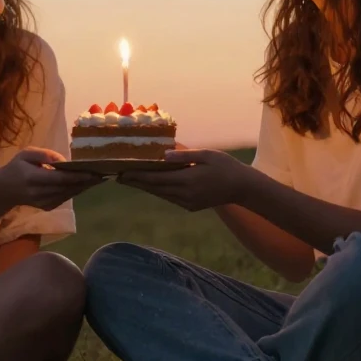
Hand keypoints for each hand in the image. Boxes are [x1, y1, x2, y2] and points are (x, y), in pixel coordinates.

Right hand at [0, 147, 106, 210]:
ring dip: (84, 187)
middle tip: (103, 174)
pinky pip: (65, 198)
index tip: (93, 173)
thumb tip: (65, 161)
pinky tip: (86, 184)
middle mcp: (39, 194)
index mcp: (32, 178)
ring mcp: (43, 203)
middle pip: (67, 188)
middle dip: (86, 182)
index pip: (59, 179)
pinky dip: (76, 191)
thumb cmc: (16, 168)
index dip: (77, 177)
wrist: (4, 190)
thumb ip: (45, 155)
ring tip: (99, 178)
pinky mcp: (47, 208)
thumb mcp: (26, 154)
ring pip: (68, 195)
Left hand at [118, 148, 250, 210]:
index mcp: (188, 180)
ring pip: (160, 195)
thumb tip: (164, 154)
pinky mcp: (191, 206)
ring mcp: (187, 202)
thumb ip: (185, 155)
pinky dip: (158, 191)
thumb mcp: (207, 155)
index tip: (123, 172)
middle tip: (118, 176)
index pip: (156, 178)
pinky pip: (169, 198)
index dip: (138, 176)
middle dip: (136, 182)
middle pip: (154, 188)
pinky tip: (150, 185)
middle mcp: (185, 194)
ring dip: (145, 187)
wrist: (242, 188)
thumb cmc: (226, 166)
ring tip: (130, 180)